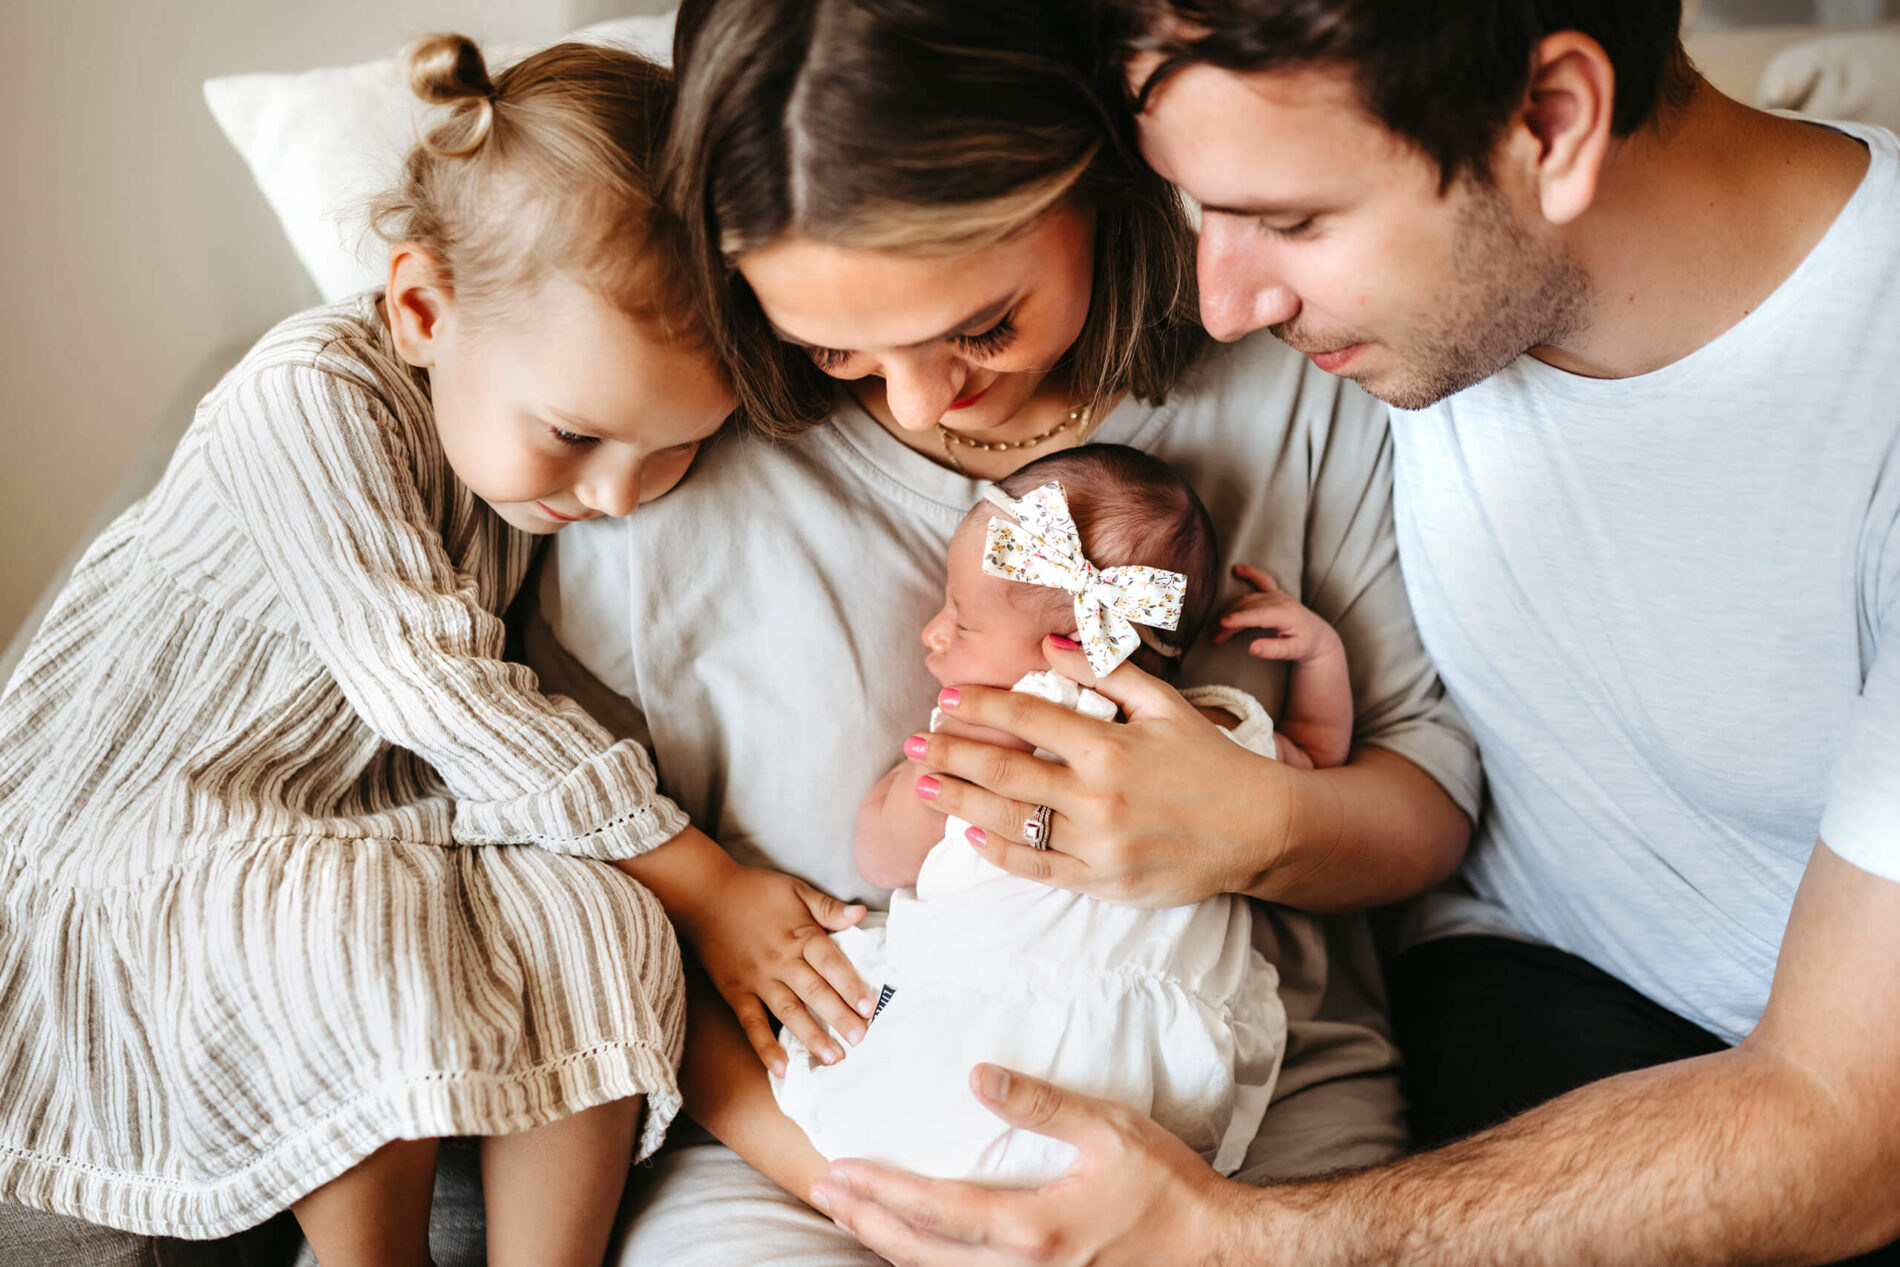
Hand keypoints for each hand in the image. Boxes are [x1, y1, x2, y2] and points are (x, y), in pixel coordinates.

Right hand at [671, 862, 873, 1075]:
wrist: (704, 894)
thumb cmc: (755, 891)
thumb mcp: (796, 890)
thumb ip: (828, 908)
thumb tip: (861, 915)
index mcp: (800, 935)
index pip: (831, 963)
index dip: (851, 984)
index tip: (869, 1006)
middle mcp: (781, 960)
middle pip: (815, 991)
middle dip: (839, 1017)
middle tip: (861, 1038)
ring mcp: (757, 979)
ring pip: (789, 1011)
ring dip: (811, 1036)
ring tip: (833, 1058)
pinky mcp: (736, 993)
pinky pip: (751, 1023)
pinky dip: (765, 1047)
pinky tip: (781, 1069)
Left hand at [811, 1065, 1244, 1265]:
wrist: (1216, 1250)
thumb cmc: (1167, 1186)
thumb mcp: (1108, 1130)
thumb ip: (1039, 1104)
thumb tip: (975, 1076)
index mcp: (1032, 1229)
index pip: (934, 1209)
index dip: (879, 1191)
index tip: (838, 1169)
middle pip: (919, 1253)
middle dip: (864, 1221)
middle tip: (822, 1190)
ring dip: (885, 1245)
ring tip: (849, 1214)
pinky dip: (926, 1264)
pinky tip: (909, 1245)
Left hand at [904, 640, 1293, 906]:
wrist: (1259, 830)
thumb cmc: (1210, 761)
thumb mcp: (1166, 705)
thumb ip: (1107, 672)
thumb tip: (1049, 645)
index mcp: (1111, 747)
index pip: (1028, 718)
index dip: (980, 706)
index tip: (947, 698)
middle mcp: (1098, 797)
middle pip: (1004, 772)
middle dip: (950, 755)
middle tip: (913, 743)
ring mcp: (1098, 844)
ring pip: (1010, 822)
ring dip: (958, 803)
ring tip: (923, 786)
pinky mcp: (1102, 882)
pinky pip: (1036, 868)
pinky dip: (998, 853)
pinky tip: (969, 836)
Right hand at [1212, 563, 1343, 665]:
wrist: (1318, 637)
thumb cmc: (1305, 645)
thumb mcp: (1292, 652)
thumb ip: (1273, 650)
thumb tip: (1252, 648)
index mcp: (1286, 614)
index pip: (1257, 615)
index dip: (1238, 619)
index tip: (1222, 624)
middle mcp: (1280, 600)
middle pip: (1247, 608)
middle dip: (1228, 621)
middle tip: (1214, 636)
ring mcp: (1277, 595)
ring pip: (1247, 599)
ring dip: (1229, 610)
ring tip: (1215, 626)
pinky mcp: (1275, 593)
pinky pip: (1262, 579)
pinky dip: (1249, 573)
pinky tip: (1237, 569)